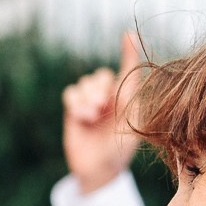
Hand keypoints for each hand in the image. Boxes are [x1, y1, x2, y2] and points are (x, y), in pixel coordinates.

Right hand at [63, 32, 143, 193]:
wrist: (98, 170)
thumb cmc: (119, 150)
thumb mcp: (129, 121)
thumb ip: (130, 92)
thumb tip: (134, 73)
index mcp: (126, 100)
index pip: (128, 70)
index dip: (129, 51)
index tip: (128, 34)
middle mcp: (109, 99)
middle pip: (101, 76)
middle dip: (100, 89)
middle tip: (102, 107)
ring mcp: (90, 104)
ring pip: (85, 83)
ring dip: (88, 98)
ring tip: (93, 116)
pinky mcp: (74, 109)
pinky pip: (71, 93)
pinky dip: (76, 103)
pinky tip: (82, 117)